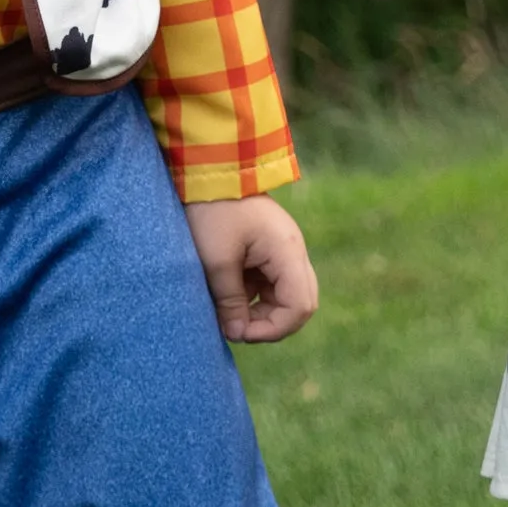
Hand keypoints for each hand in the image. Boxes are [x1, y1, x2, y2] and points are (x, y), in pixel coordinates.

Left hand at [184, 194, 318, 343]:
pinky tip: (227, 292)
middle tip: (236, 328)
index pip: (300, 306)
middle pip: (300, 303)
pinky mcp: (270, 249)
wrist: (207, 173)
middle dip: (270, 323)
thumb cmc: (211, 212)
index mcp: (287, 252)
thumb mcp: (216, 261)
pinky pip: (271, 283)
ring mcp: (284, 250)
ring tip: (226, 310)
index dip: (274, 329)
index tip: (240, 332)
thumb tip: (237, 333)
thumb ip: (230, 301)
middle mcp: (294, 252)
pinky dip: (253, 295)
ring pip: (286, 295)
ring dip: (260, 310)